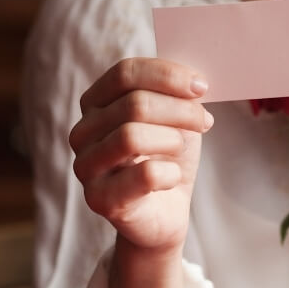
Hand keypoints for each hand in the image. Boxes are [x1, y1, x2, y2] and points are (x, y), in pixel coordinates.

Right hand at [69, 57, 212, 252]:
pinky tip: (173, 177)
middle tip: (204, 120)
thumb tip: (194, 79)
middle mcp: (83, 131)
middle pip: (134, 104)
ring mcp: (86, 166)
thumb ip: (176, 93)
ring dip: (173, 140)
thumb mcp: (175, 119)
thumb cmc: (167, 159)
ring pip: (132, 137)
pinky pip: (143, 176)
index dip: (167, 76)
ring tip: (182, 148)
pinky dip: (171, 174)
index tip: (201, 86)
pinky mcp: (100, 200)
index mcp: (96, 102)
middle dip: (180, 110)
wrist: (164, 214)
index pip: (125, 73)